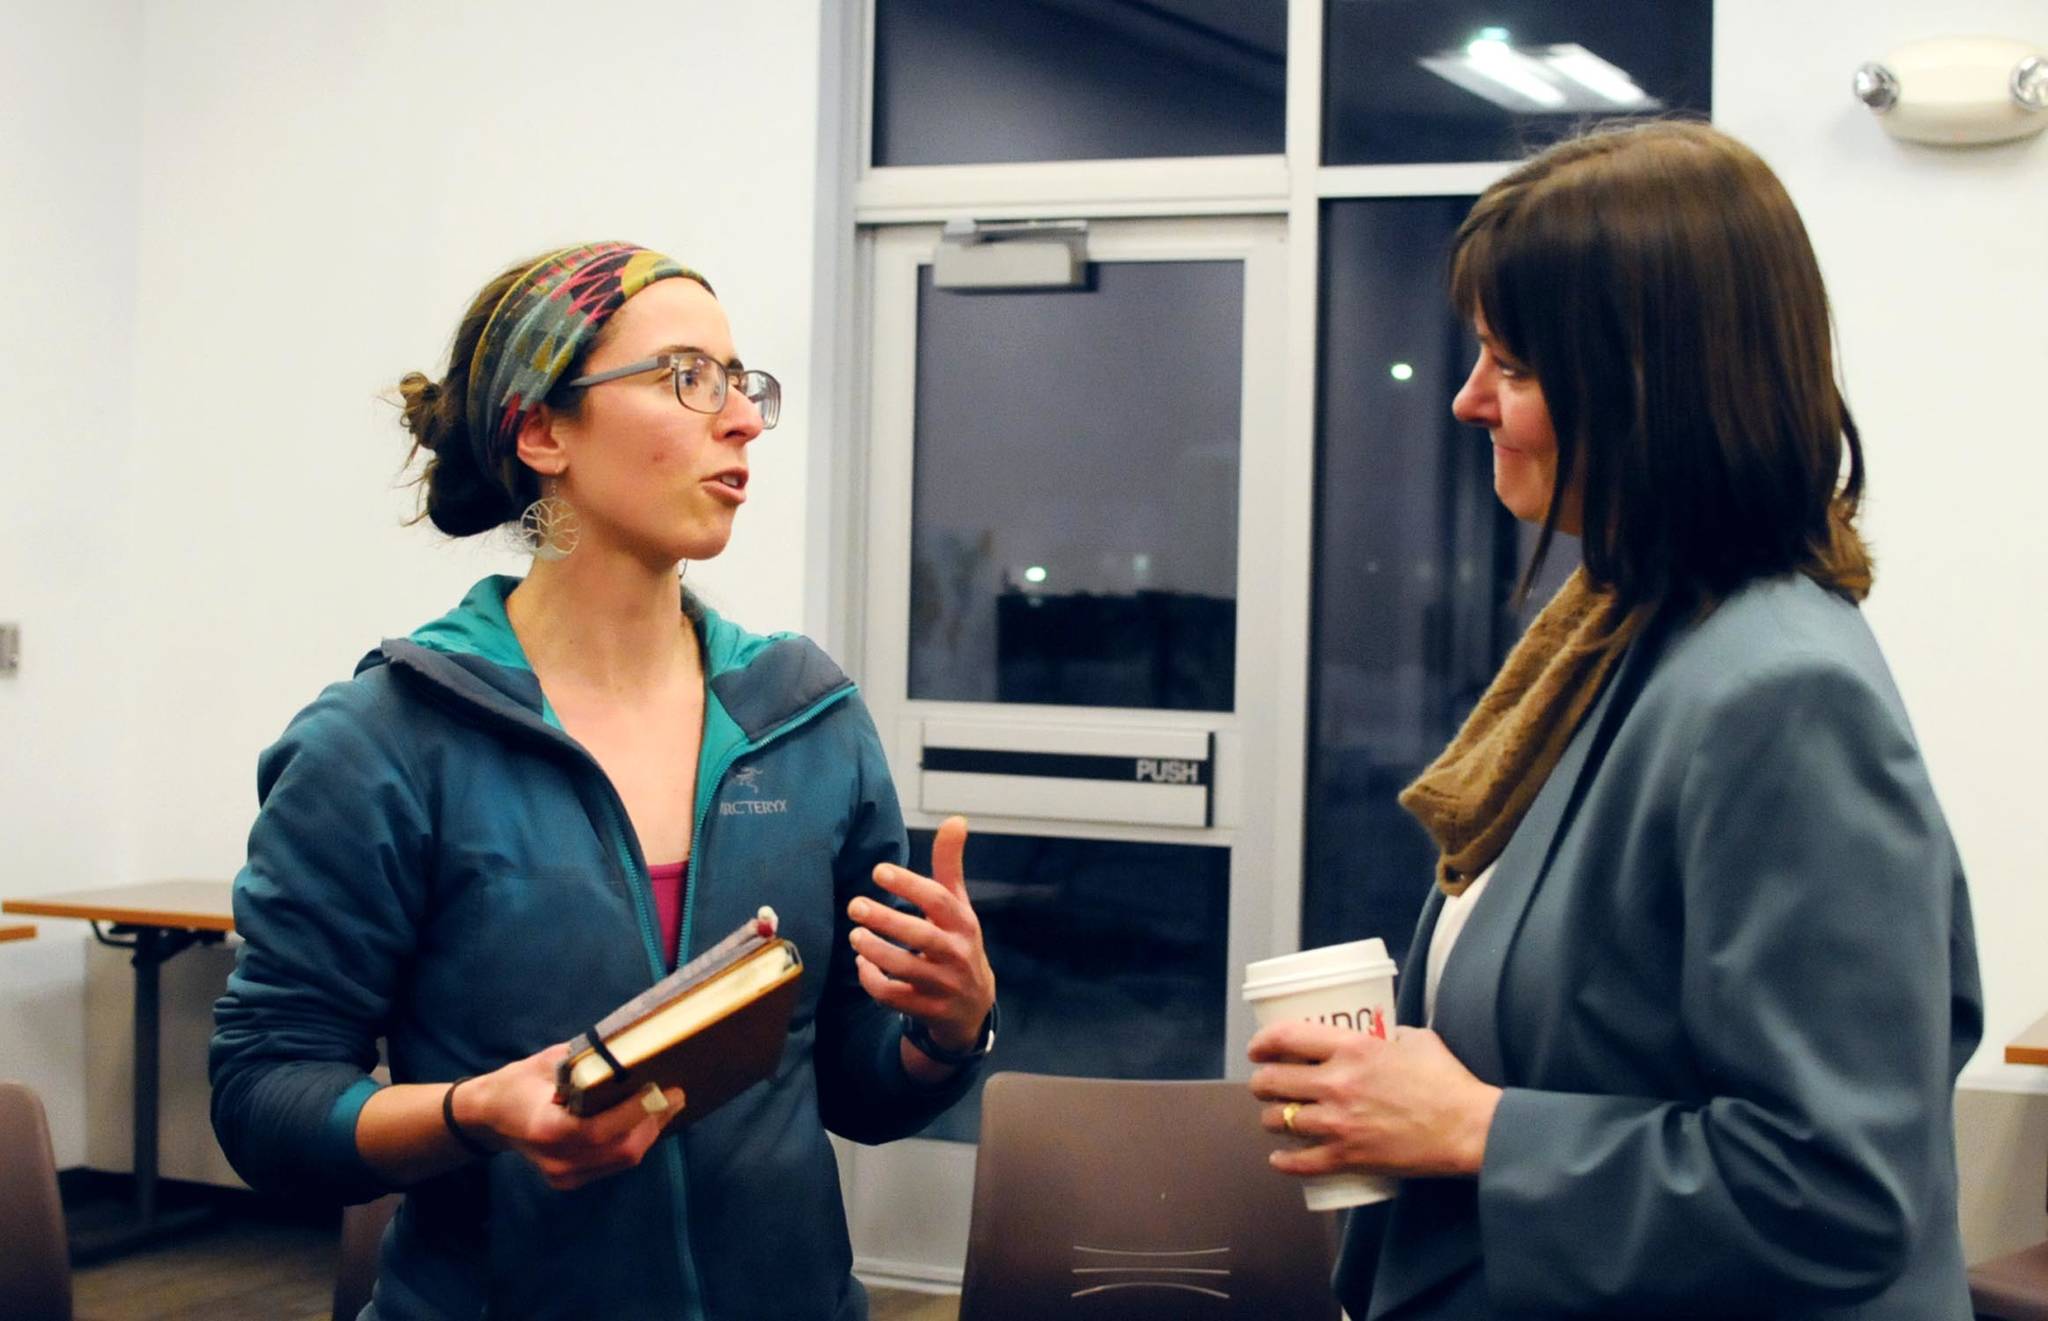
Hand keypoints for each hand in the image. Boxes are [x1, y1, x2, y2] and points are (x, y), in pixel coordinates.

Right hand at [456, 1043, 684, 1190]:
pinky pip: (613, 1164)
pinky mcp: (569, 1182)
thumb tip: (631, 1050)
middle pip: (621, 1151)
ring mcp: (563, 1176)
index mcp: (546, 1130)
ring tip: (666, 1105)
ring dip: (648, 1133)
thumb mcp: (550, 1062)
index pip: (600, 1130)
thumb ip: (588, 1062)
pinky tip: (643, 1121)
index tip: (662, 1088)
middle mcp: (557, 1161)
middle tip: (676, 1094)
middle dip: (653, 1122)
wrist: (490, 1116)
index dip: (636, 1112)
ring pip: (622, 1160)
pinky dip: (632, 1142)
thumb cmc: (521, 1082)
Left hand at [848, 815, 996, 1059]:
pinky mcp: (928, 1010)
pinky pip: (894, 997)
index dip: (909, 885)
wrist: (973, 1006)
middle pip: (921, 937)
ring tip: (855, 936)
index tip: (878, 871)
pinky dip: (873, 981)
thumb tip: (956, 819)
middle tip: (855, 905)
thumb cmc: (957, 943)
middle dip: (886, 920)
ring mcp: (943, 985)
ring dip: (875, 952)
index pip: (939, 900)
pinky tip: (861, 964)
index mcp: (963, 924)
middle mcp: (957, 954)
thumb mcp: (958, 907)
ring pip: (905, 969)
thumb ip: (950, 865)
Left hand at [1247, 1020, 1500, 1179]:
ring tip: (1278, 1118)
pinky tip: (1280, 1158)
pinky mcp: (1349, 1157)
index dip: (1262, 1042)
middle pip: (1271, 1082)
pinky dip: (1283, 1161)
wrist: (1469, 1129)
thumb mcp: (1415, 1040)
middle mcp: (1337, 1084)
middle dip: (1261, 1084)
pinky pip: (1300, 1162)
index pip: (1285, 1037)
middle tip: (1266, 1085)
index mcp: (1352, 1048)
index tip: (1257, 1049)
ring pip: (1279, 1121)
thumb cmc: (1448, 1082)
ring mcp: (1339, 1124)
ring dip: (1272, 1119)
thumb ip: (1386, 1035)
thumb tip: (1375, 1032)